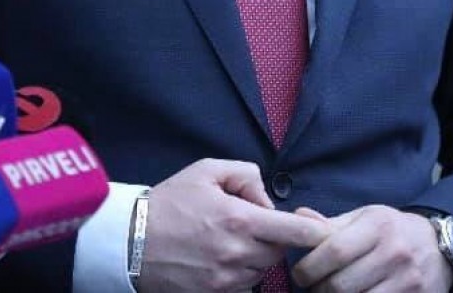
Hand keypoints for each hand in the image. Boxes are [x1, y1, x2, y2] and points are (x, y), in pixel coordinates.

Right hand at [138, 159, 328, 292]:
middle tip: (252, 222)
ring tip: (230, 238)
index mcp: (239, 220)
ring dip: (257, 255)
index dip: (315, 231)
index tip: (323, 229)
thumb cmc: (169, 202)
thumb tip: (266, 199)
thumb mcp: (206, 171)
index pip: (295, 232)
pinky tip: (219, 256)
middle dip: (275, 236)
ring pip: (262, 270)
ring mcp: (226, 280)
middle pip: (279, 251)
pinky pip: (243, 285)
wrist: (129, 241)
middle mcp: (237, 254)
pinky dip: (240, 271)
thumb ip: (245, 175)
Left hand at [291, 205, 451, 292]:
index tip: (300, 274)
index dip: (310, 267)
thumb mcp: (365, 218)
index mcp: (377, 225)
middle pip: (341, 284)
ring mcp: (406, 280)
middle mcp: (393, 252)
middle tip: (313, 288)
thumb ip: (331, 224)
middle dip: (319, 290)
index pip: (335, 251)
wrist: (439, 246)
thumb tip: (298, 217)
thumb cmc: (392, 229)